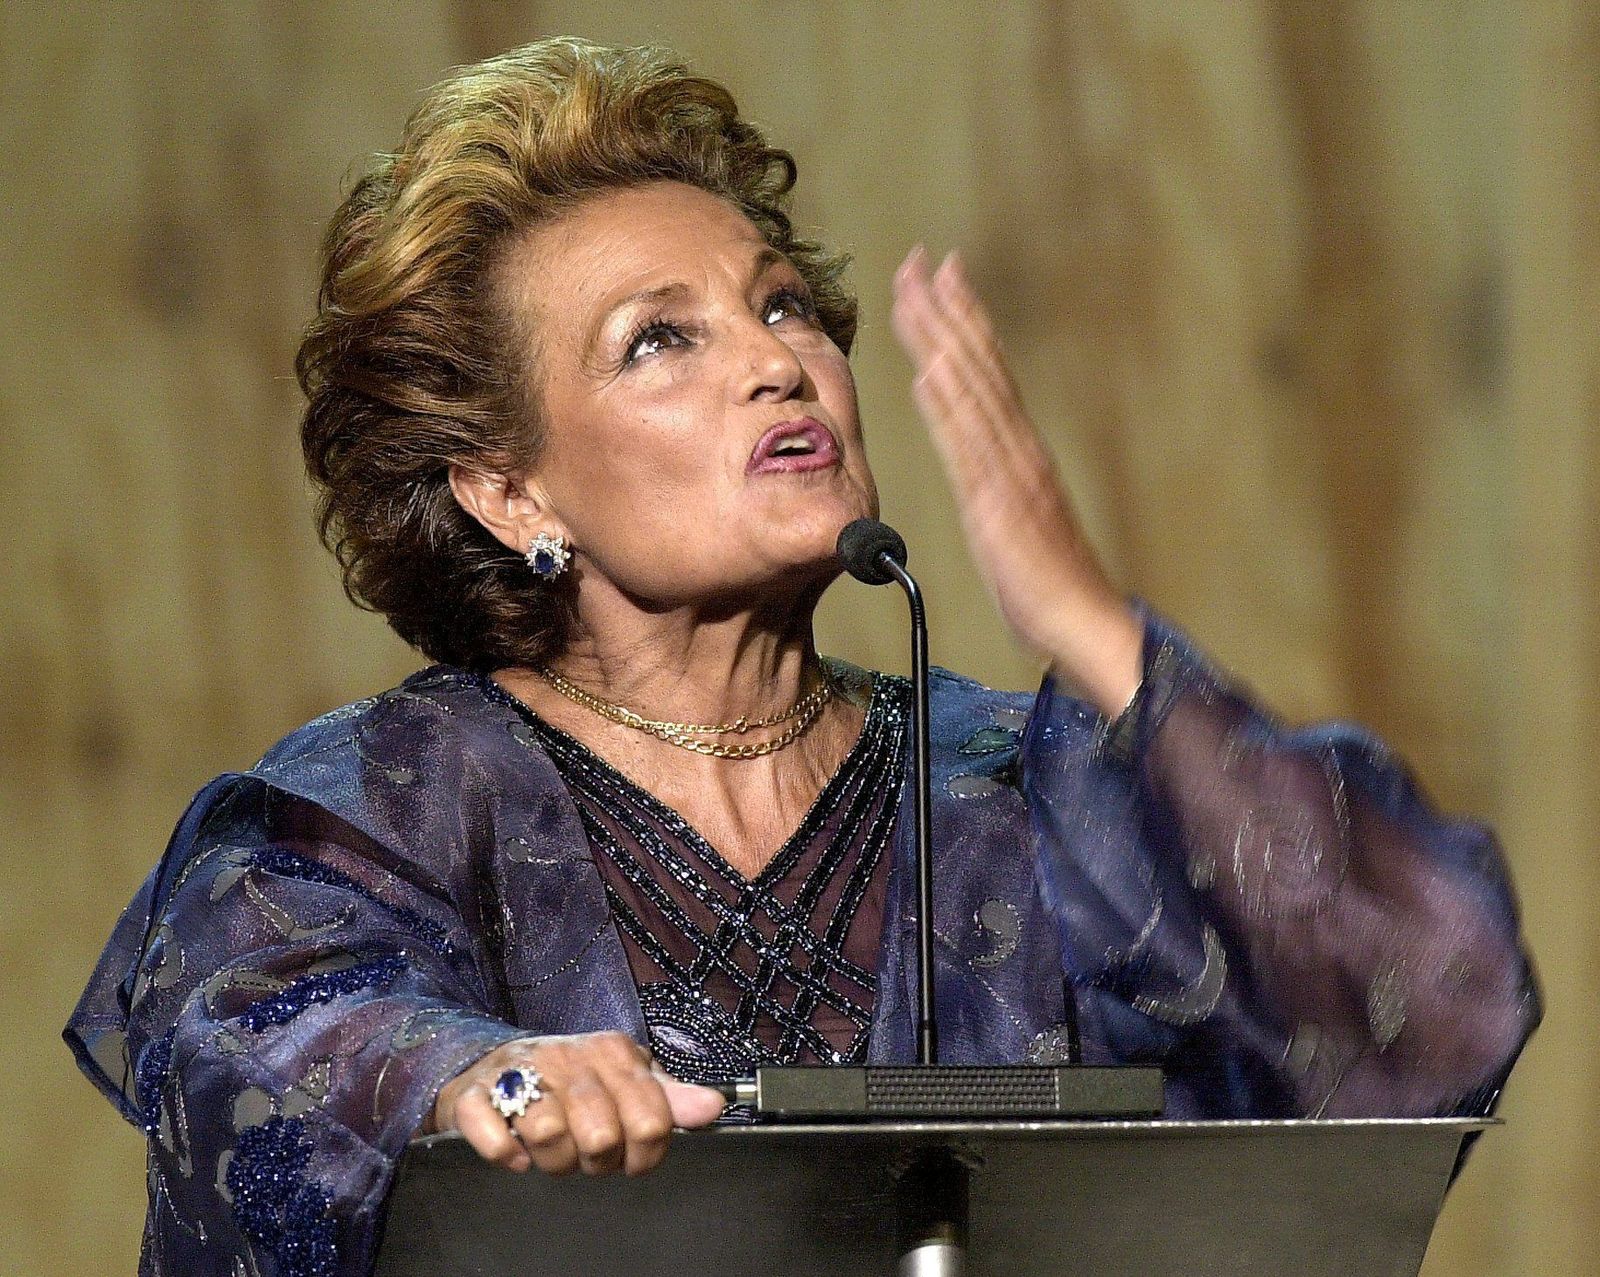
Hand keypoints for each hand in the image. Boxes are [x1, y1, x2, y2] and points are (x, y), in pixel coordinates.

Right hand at [430, 1032, 725, 1176]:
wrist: (492, 1066)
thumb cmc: (570, 1081)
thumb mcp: (624, 1081)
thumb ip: (669, 1098)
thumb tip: (714, 1107)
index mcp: (612, 1052)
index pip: (651, 1118)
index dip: (644, 1153)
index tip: (630, 1154)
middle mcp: (567, 1056)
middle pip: (601, 1134)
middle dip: (597, 1160)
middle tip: (587, 1153)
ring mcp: (518, 1072)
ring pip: (549, 1134)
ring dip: (553, 1160)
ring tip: (553, 1150)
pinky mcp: (473, 1096)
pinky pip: (494, 1136)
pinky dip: (506, 1154)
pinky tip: (516, 1153)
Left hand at [889, 246, 1142, 716]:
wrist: (1083, 623)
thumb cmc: (1047, 582)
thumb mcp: (1010, 516)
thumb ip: (990, 471)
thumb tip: (963, 430)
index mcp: (1019, 450)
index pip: (987, 369)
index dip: (963, 318)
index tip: (940, 272)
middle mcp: (1018, 449)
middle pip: (980, 365)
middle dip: (947, 310)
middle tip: (920, 257)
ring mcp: (1011, 474)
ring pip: (973, 394)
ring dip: (942, 341)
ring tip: (916, 294)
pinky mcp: (1000, 508)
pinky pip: (970, 451)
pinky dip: (950, 409)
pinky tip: (930, 373)